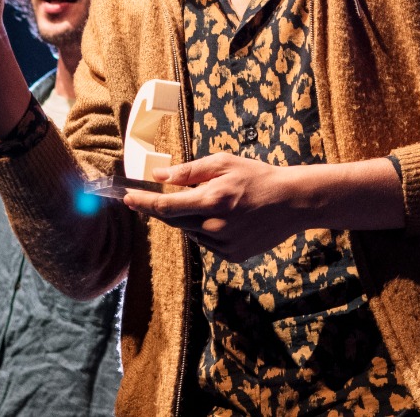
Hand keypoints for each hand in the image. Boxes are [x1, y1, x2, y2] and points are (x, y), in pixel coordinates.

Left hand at [121, 153, 308, 261]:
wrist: (292, 202)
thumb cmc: (256, 176)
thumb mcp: (223, 163)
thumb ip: (189, 171)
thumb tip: (159, 176)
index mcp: (211, 201)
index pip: (166, 206)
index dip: (143, 203)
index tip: (127, 198)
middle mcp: (215, 227)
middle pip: (174, 221)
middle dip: (165, 208)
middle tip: (167, 195)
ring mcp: (224, 245)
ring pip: (191, 232)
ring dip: (190, 218)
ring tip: (215, 202)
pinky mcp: (232, 256)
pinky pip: (207, 243)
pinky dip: (206, 230)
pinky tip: (226, 218)